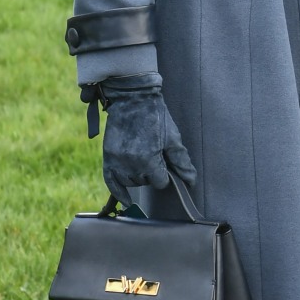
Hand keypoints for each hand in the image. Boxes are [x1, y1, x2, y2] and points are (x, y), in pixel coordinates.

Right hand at [98, 75, 196, 197]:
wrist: (132, 98)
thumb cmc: (156, 116)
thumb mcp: (172, 138)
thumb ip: (181, 162)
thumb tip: (191, 181)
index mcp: (149, 159)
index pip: (160, 182)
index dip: (164, 174)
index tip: (164, 162)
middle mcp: (131, 163)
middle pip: (145, 182)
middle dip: (151, 173)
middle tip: (152, 155)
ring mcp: (117, 160)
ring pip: (130, 182)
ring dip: (138, 176)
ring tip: (142, 161)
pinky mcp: (107, 156)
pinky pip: (110, 182)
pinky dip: (118, 192)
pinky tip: (126, 201)